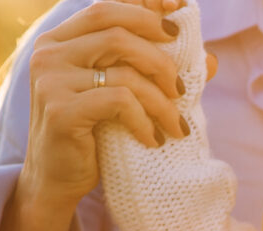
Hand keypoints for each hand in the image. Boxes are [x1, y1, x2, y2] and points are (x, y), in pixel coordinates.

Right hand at [20, 0, 214, 211]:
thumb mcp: (127, 99)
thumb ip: (158, 74)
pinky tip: (153, 140)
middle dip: (161, 58)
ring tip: (177, 126)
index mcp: (63, 40)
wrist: (59, 180)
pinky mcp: (61, 109)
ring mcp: (51, 79)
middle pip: (118, 31)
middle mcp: (50, 52)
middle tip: (184, 89)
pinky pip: (119, 102)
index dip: (145, 6)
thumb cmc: (95, 136)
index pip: (107, 8)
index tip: (181, 12)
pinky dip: (144, 121)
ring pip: (124, 72)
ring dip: (161, 101)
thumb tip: (212, 59)